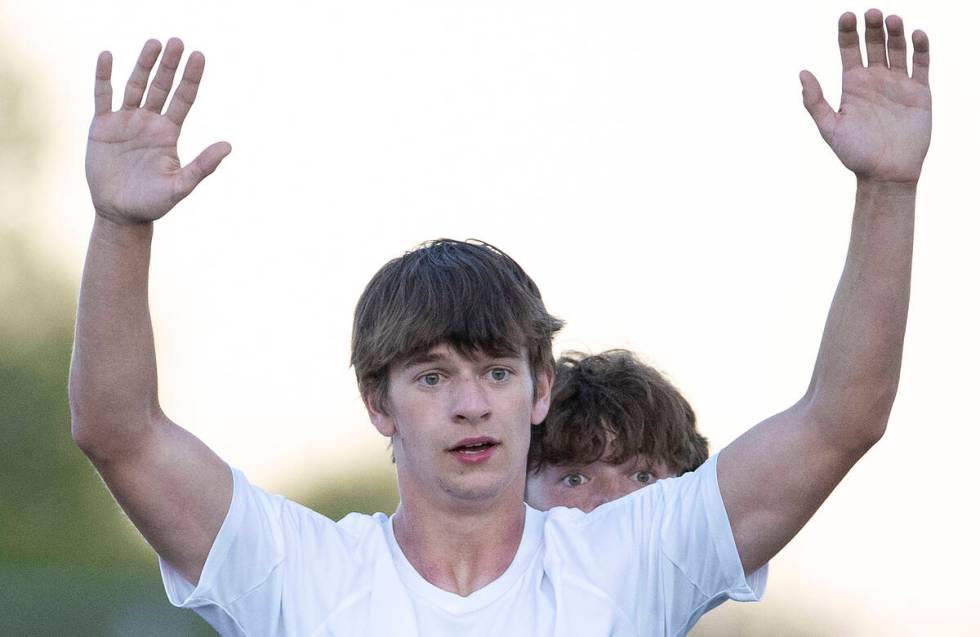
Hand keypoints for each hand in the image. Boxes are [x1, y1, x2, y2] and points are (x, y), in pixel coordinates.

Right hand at [85, 38, 230, 224]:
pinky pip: (103, 96)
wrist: (120, 212)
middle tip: (177, 41)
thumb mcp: (181, 185)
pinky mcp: (102, 126)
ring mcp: (125, 121)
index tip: (199, 55)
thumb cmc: (153, 203)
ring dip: (143, 65)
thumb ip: (203, 166)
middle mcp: (149, 122)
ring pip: (135, 86)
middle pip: (161, 86)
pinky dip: (103, 77)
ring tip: (153, 42)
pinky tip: (108, 55)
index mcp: (169, 133)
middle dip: (169, 65)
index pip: (183, 99)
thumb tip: (229, 145)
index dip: (191, 78)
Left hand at [800, 10, 930, 183]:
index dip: (847, 32)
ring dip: (895, 32)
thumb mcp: (829, 128)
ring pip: (897, 49)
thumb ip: (815, 101)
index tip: (846, 16)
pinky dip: (920, 48)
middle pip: (874, 44)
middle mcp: (875, 79)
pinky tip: (916, 35)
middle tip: (871, 13)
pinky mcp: (919, 92)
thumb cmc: (854, 154)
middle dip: (872, 27)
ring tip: (892, 20)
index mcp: (852, 84)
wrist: (885, 173)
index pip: (849, 50)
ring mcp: (898, 83)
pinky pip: (921, 64)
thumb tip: (802, 73)